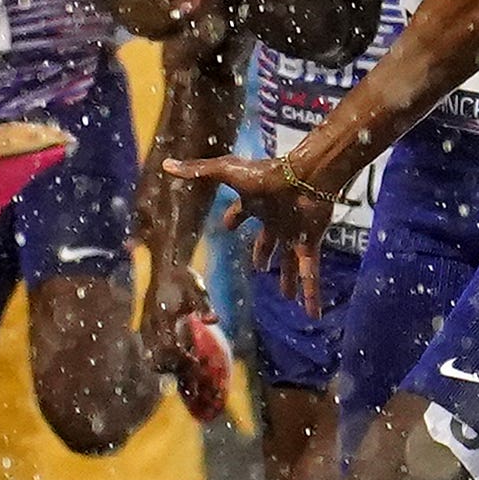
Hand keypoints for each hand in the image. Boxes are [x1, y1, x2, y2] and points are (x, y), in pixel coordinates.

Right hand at [141, 272, 233, 421]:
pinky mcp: (147, 333)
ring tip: (191, 374)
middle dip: (177, 370)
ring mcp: (146, 331)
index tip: (197, 362)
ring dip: (171, 370)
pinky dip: (167, 364)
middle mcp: (149, 327)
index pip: (168, 347)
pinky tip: (185, 363)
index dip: (182, 359)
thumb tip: (213, 321)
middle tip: (196, 375)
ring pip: (153, 361)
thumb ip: (204, 304)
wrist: (165, 268)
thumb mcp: (197, 287)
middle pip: (157, 360)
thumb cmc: (183, 278)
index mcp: (160, 317)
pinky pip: (152, 355)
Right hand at [169, 153, 333, 308]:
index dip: (233, 219)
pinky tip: (312, 315)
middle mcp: (277, 220)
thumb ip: (198, 171)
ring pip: (290, 263)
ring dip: (288, 280)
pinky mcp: (310, 245)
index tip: (227, 227)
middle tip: (261, 269)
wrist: (306, 178)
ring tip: (287, 297)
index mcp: (257, 204)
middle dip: (264, 255)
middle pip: (268, 243)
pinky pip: (310, 275)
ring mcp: (295, 234)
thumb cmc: (266, 174)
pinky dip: (311, 294)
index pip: (242, 213)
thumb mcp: (226, 173)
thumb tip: (166, 165)